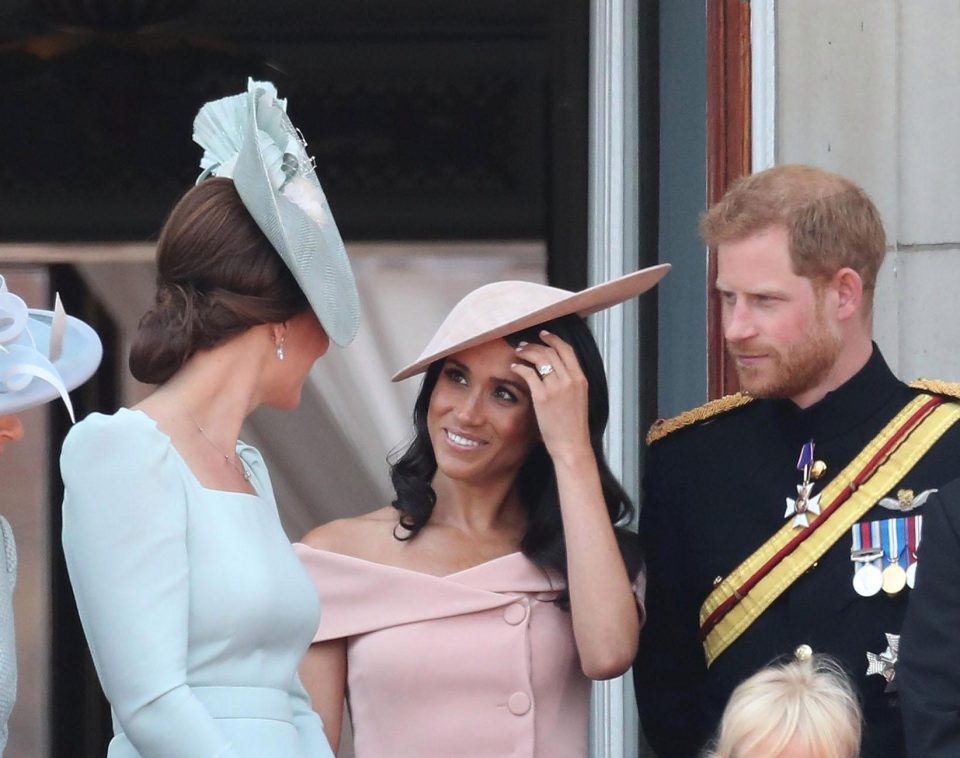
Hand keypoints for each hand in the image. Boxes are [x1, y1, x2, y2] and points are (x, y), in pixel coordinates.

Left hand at [511, 330, 592, 464]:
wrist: (571, 445)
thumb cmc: (572, 426)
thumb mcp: (578, 399)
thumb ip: (569, 383)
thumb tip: (554, 371)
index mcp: (580, 379)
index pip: (567, 350)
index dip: (554, 339)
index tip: (544, 335)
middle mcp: (570, 380)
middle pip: (551, 351)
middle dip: (535, 344)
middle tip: (524, 344)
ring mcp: (556, 387)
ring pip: (540, 358)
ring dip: (527, 352)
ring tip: (518, 353)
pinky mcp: (542, 397)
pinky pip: (528, 373)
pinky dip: (520, 367)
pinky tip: (515, 367)